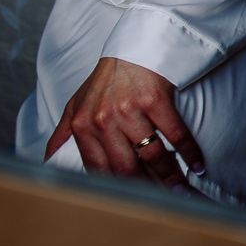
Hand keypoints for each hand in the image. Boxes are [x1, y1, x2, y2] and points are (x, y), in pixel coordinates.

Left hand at [46, 57, 204, 187]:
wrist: (133, 45)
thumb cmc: (106, 77)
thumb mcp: (77, 102)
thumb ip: (62, 133)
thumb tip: (48, 160)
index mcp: (83, 125)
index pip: (98, 168)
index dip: (116, 188)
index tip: (131, 200)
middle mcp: (104, 120)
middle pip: (125, 167)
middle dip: (145, 189)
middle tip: (159, 200)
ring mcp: (130, 110)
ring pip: (152, 155)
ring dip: (170, 176)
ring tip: (181, 189)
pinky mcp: (155, 99)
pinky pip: (175, 133)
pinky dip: (189, 152)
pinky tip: (197, 164)